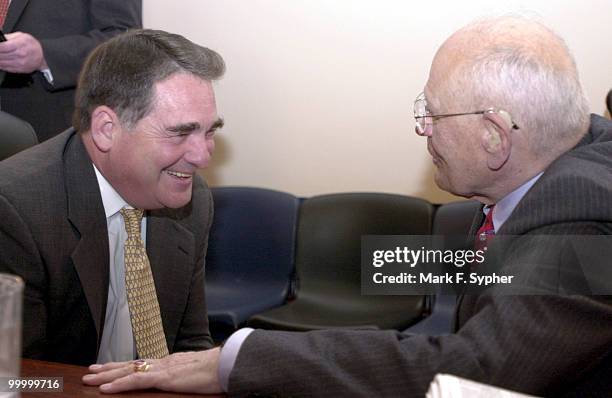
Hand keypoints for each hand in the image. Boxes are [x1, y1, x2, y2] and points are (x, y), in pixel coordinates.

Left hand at [0, 32, 47, 72]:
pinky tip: (2, 61)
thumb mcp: (21, 36)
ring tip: (0, 56)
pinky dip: (1, 65)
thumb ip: (8, 37)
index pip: (2, 47)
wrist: (41, 56)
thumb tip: (0, 39)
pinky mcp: (19, 69)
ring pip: (2, 63)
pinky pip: (6, 68)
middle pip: (1, 55)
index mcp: (20, 44)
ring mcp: (20, 63)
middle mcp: (21, 55)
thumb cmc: (31, 45)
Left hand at [82, 348, 222, 393]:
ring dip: (107, 375)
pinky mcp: (164, 377)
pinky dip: (119, 384)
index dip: (123, 365)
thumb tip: (180, 380)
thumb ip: (183, 375)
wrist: (226, 364)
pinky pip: (137, 381)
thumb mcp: (195, 374)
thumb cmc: (216, 370)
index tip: (109, 367)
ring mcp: (162, 369)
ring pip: (128, 371)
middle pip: (130, 364)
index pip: (141, 363)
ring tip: (89, 378)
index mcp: (170, 363)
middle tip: (90, 371)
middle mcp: (162, 363)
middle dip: (108, 368)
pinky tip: (106, 388)